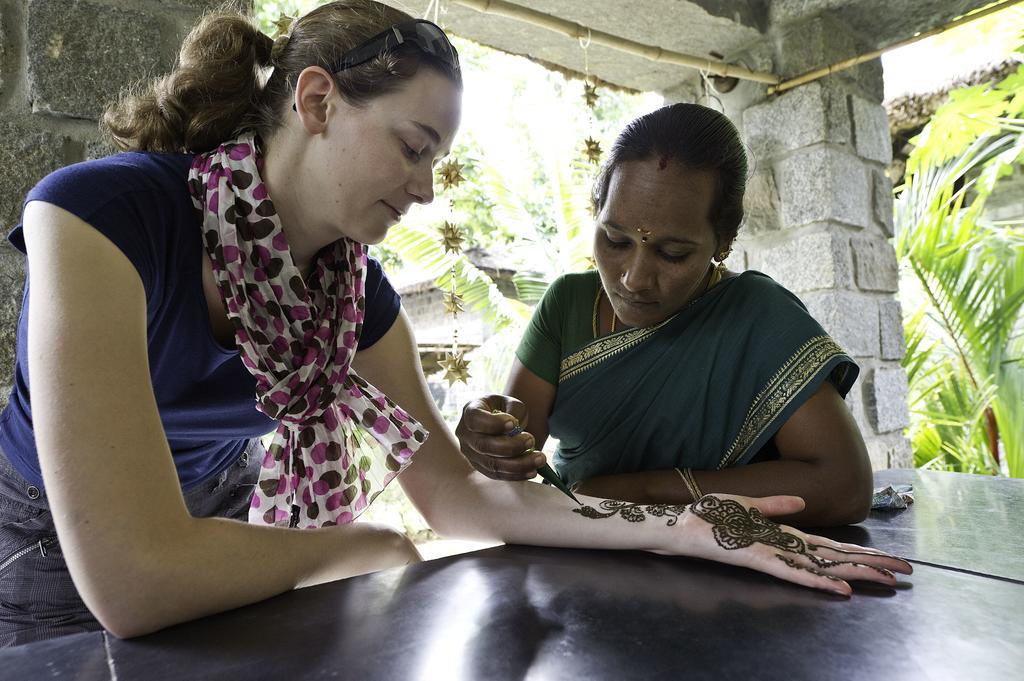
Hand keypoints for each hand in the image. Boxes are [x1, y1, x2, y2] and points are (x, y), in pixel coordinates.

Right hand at [456, 395, 544, 480]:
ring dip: (518, 464)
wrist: (499, 422)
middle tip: (531, 440)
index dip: (493, 424)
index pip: (475, 420)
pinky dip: (516, 475)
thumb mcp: (510, 402)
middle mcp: (465, 435)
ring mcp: (471, 454)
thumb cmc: (504, 410)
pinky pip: (498, 475)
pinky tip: (532, 470)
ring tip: (539, 458)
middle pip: (484, 445)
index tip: (513, 423)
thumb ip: (514, 410)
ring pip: (492, 464)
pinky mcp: (481, 468)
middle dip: (511, 446)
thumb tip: (515, 428)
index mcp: (470, 412)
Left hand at [678, 494, 912, 595]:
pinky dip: (817, 580)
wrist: (677, 526)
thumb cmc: (707, 517)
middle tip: (905, 574)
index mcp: (782, 536)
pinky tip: (841, 588)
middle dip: (871, 566)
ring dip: (855, 575)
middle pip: (836, 559)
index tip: (888, 559)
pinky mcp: (755, 559)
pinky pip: (792, 571)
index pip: (830, 547)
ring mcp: (771, 555)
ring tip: (887, 580)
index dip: (859, 553)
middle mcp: (782, 549)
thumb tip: (800, 502)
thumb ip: (775, 505)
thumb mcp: (745, 505)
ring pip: (822, 568)